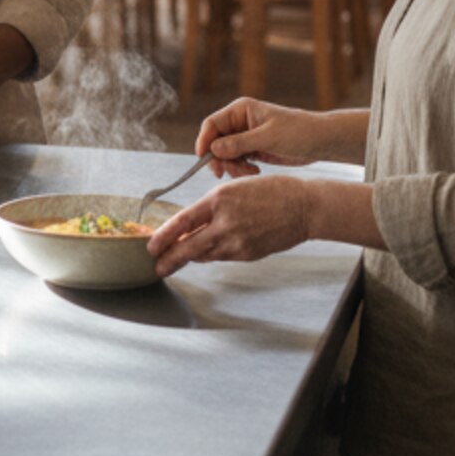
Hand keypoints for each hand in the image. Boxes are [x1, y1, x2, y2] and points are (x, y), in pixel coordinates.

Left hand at [147, 175, 316, 277]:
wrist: (304, 207)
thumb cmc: (271, 191)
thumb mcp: (236, 188)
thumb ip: (212, 208)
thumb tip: (192, 226)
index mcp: (219, 200)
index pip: (182, 222)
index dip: (163, 236)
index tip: (151, 246)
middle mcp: (225, 222)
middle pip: (188, 247)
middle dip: (169, 260)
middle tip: (156, 267)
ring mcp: (237, 241)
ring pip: (204, 254)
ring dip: (189, 258)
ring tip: (175, 260)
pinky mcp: (248, 254)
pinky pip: (222, 257)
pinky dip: (211, 255)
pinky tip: (206, 253)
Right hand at [195, 97, 329, 178]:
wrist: (321, 142)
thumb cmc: (299, 132)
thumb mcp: (269, 138)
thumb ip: (240, 143)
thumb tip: (213, 149)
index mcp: (240, 110)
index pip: (212, 124)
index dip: (204, 141)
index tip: (204, 160)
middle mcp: (239, 122)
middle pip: (215, 141)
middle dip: (220, 158)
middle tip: (226, 173)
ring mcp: (245, 137)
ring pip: (224, 154)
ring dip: (232, 166)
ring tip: (250, 172)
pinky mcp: (253, 150)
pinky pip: (236, 161)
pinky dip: (241, 169)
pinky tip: (255, 171)